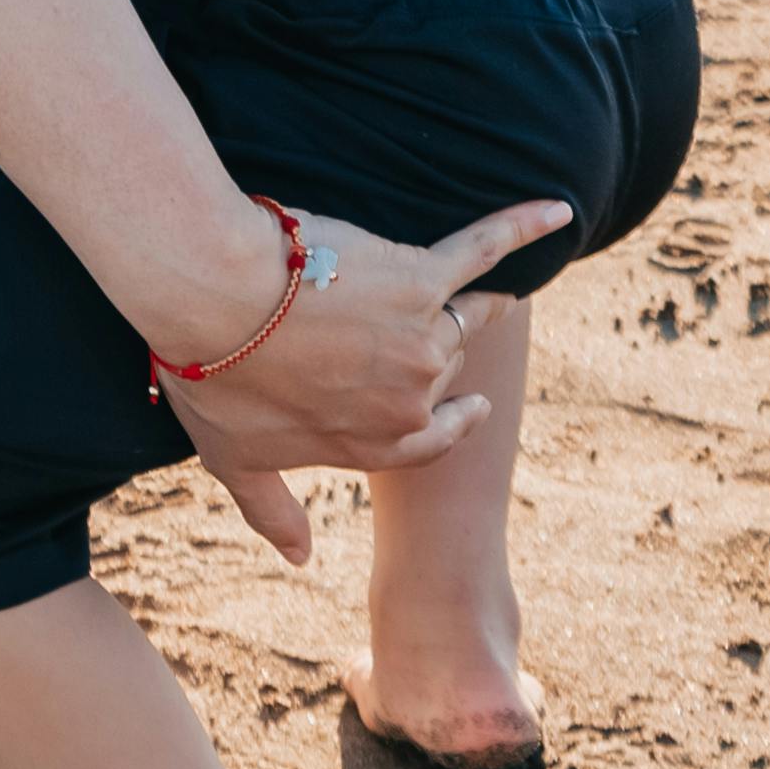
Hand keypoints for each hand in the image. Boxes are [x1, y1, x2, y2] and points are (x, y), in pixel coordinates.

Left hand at [149, 197, 573, 558]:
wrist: (213, 302)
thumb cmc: (214, 380)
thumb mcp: (237, 464)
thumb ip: (273, 513)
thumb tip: (299, 558)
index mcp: (375, 444)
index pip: (434, 436)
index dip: (454, 417)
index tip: (472, 404)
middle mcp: (412, 397)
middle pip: (445, 367)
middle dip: (433, 346)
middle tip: (417, 318)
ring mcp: (424, 337)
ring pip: (464, 314)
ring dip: (474, 299)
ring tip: (486, 282)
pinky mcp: (422, 276)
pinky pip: (486, 249)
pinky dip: (523, 227)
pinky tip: (556, 210)